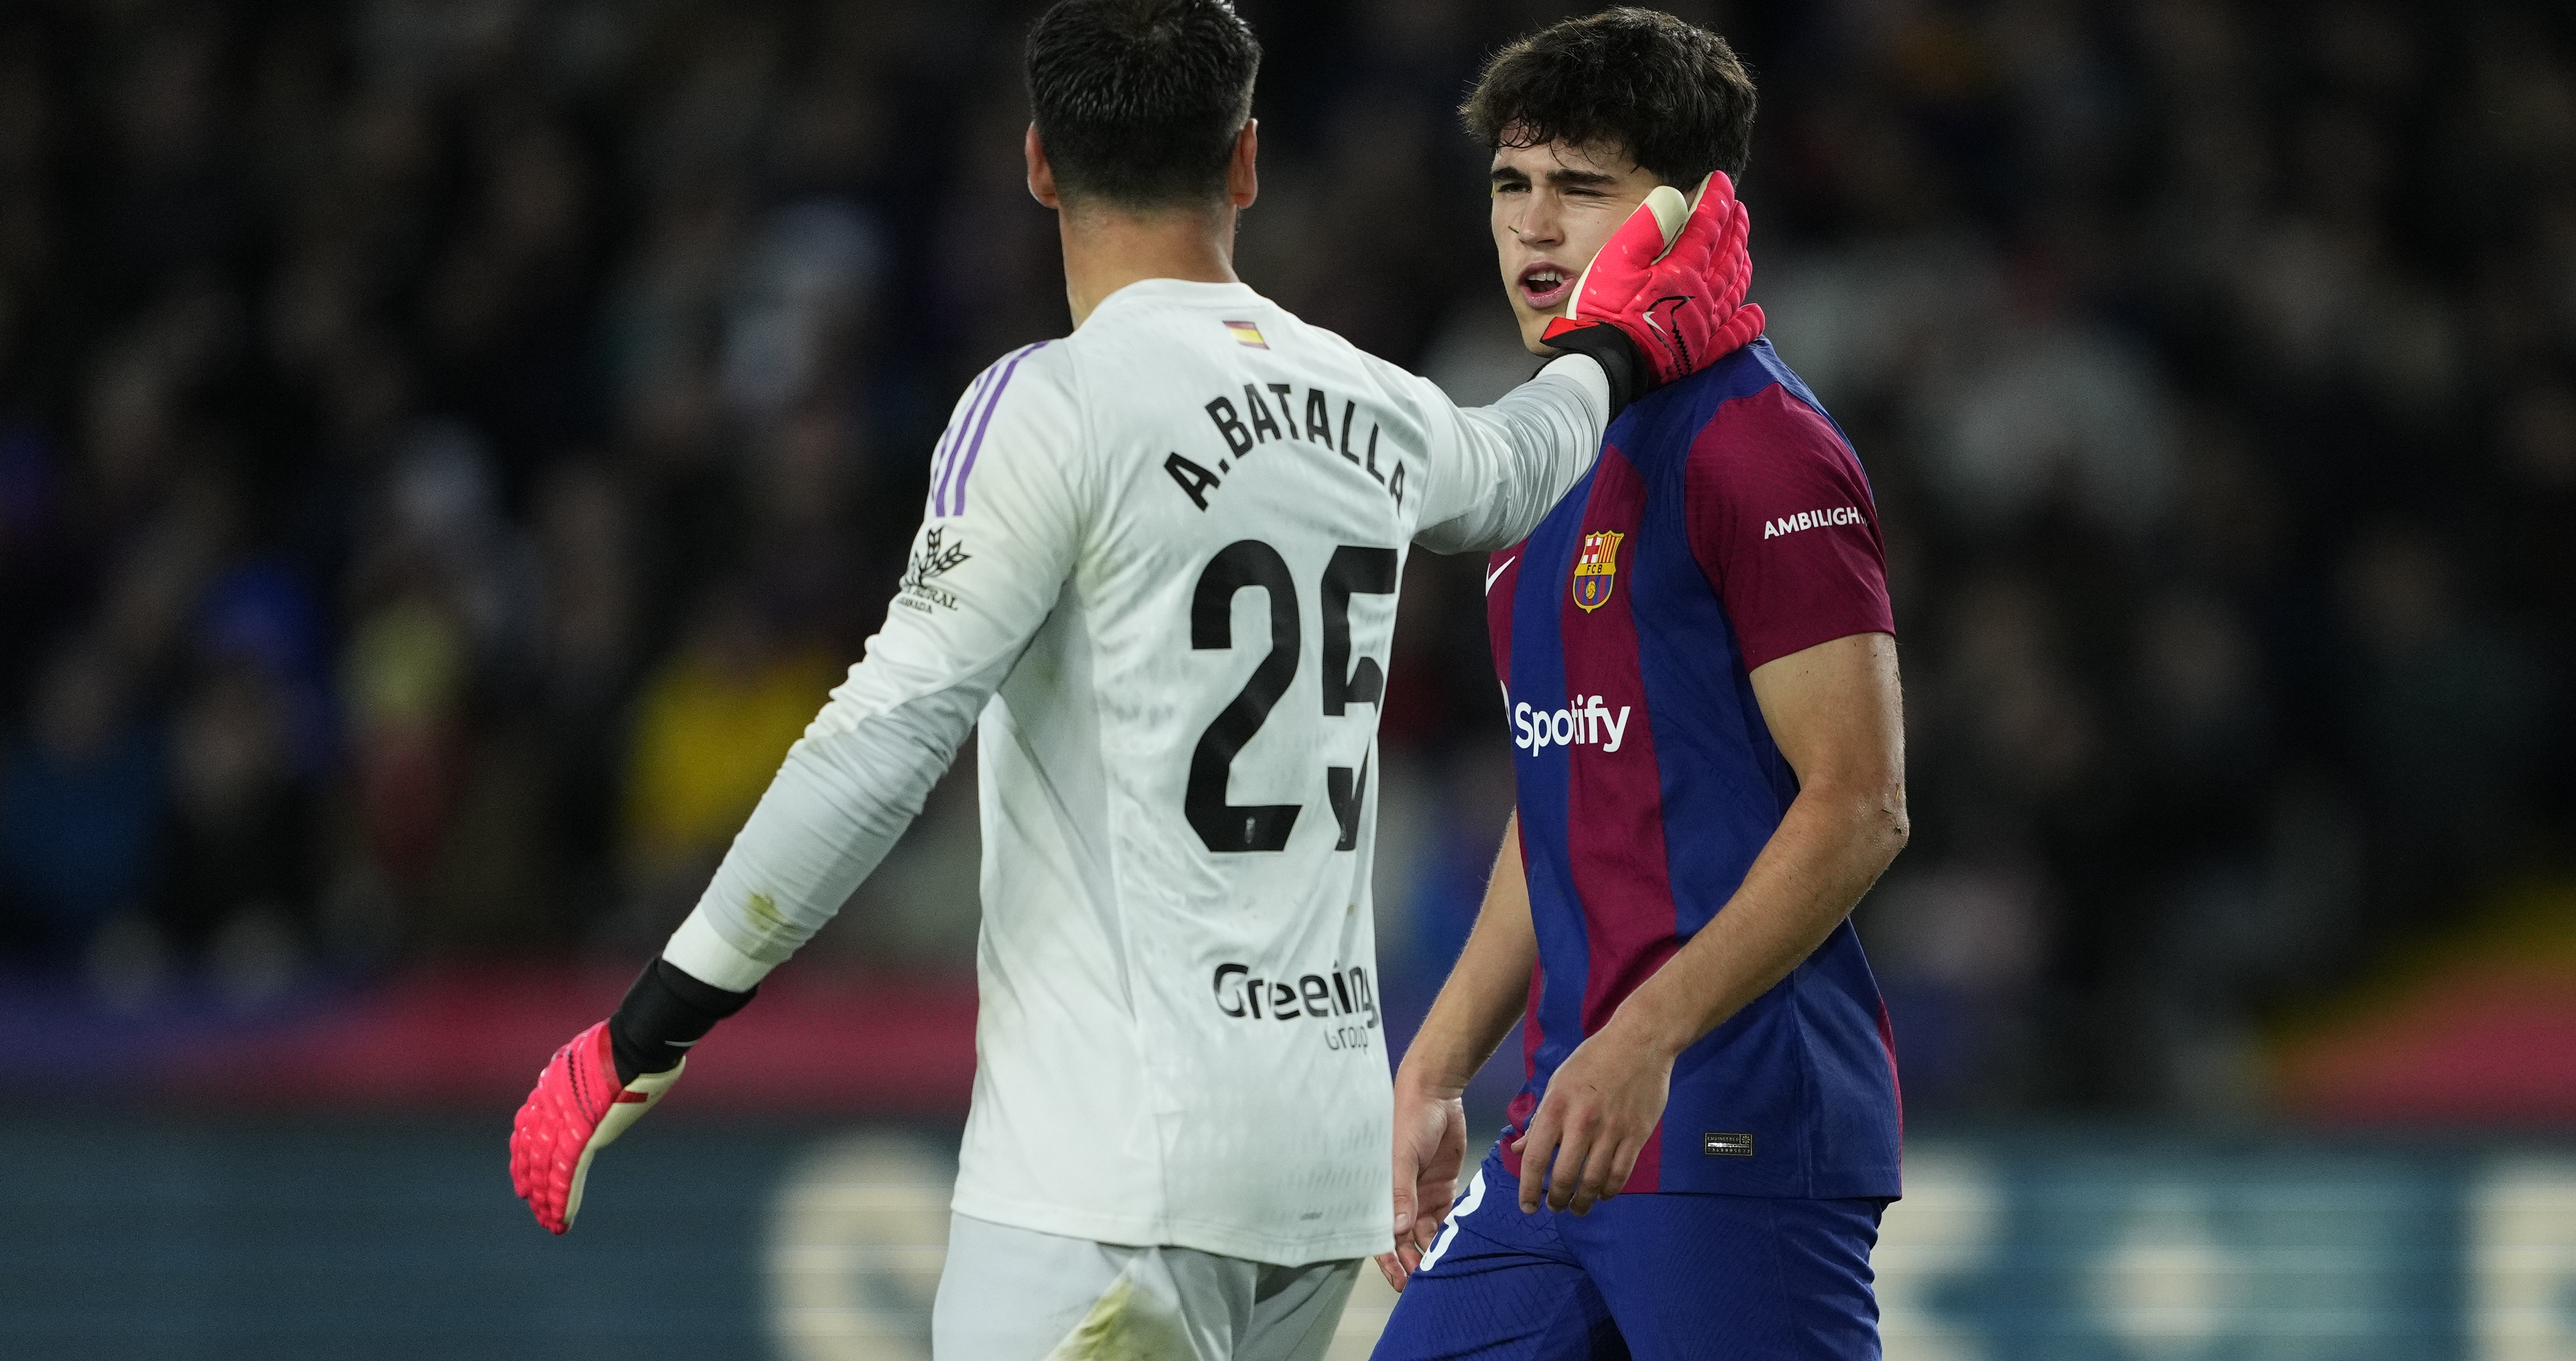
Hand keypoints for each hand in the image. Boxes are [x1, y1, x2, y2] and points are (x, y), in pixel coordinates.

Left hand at [508, 1020, 683, 1233]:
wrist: (638, 1040)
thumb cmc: (633, 1041)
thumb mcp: (604, 1057)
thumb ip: (595, 1075)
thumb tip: (610, 1074)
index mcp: (554, 1086)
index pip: (528, 1128)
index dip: (525, 1154)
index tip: (524, 1173)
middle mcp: (550, 1105)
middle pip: (531, 1152)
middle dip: (531, 1182)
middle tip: (532, 1205)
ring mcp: (564, 1120)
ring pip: (545, 1169)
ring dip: (546, 1199)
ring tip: (549, 1222)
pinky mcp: (583, 1134)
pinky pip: (566, 1174)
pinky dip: (563, 1199)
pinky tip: (562, 1219)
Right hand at [1374, 1079, 1468, 1292]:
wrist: (1436, 1093)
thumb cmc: (1408, 1120)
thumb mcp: (1402, 1156)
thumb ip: (1401, 1192)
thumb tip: (1398, 1231)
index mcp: (1381, 1191)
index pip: (1379, 1231)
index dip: (1387, 1258)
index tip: (1398, 1279)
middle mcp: (1400, 1197)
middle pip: (1403, 1239)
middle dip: (1411, 1261)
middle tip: (1423, 1282)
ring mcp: (1421, 1194)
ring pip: (1425, 1232)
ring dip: (1432, 1249)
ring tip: (1443, 1268)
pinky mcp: (1443, 1188)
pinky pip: (1445, 1218)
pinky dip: (1449, 1232)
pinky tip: (1456, 1247)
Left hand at [1510, 1025, 1674, 1215]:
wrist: (1640, 1042)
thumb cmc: (1593, 1060)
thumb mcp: (1557, 1083)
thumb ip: (1540, 1119)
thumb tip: (1520, 1149)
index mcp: (1556, 1107)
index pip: (1535, 1158)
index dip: (1528, 1189)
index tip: (1526, 1207)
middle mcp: (1582, 1122)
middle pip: (1564, 1177)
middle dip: (1556, 1200)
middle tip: (1555, 1207)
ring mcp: (1612, 1131)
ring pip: (1593, 1182)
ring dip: (1582, 1203)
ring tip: (1576, 1208)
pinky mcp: (1637, 1135)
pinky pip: (1620, 1174)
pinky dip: (1608, 1191)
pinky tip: (1601, 1194)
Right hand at [1541, 171, 1764, 400]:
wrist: (1605, 363)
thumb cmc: (1606, 309)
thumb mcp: (1617, 258)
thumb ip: (1648, 225)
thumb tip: (1675, 195)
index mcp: (1682, 268)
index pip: (1707, 225)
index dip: (1716, 198)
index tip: (1720, 178)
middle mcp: (1701, 294)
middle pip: (1727, 255)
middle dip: (1734, 228)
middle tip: (1738, 210)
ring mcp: (1703, 324)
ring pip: (1733, 288)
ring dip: (1742, 264)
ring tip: (1745, 249)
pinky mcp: (1699, 352)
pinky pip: (1732, 335)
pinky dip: (1747, 323)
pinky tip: (1755, 314)